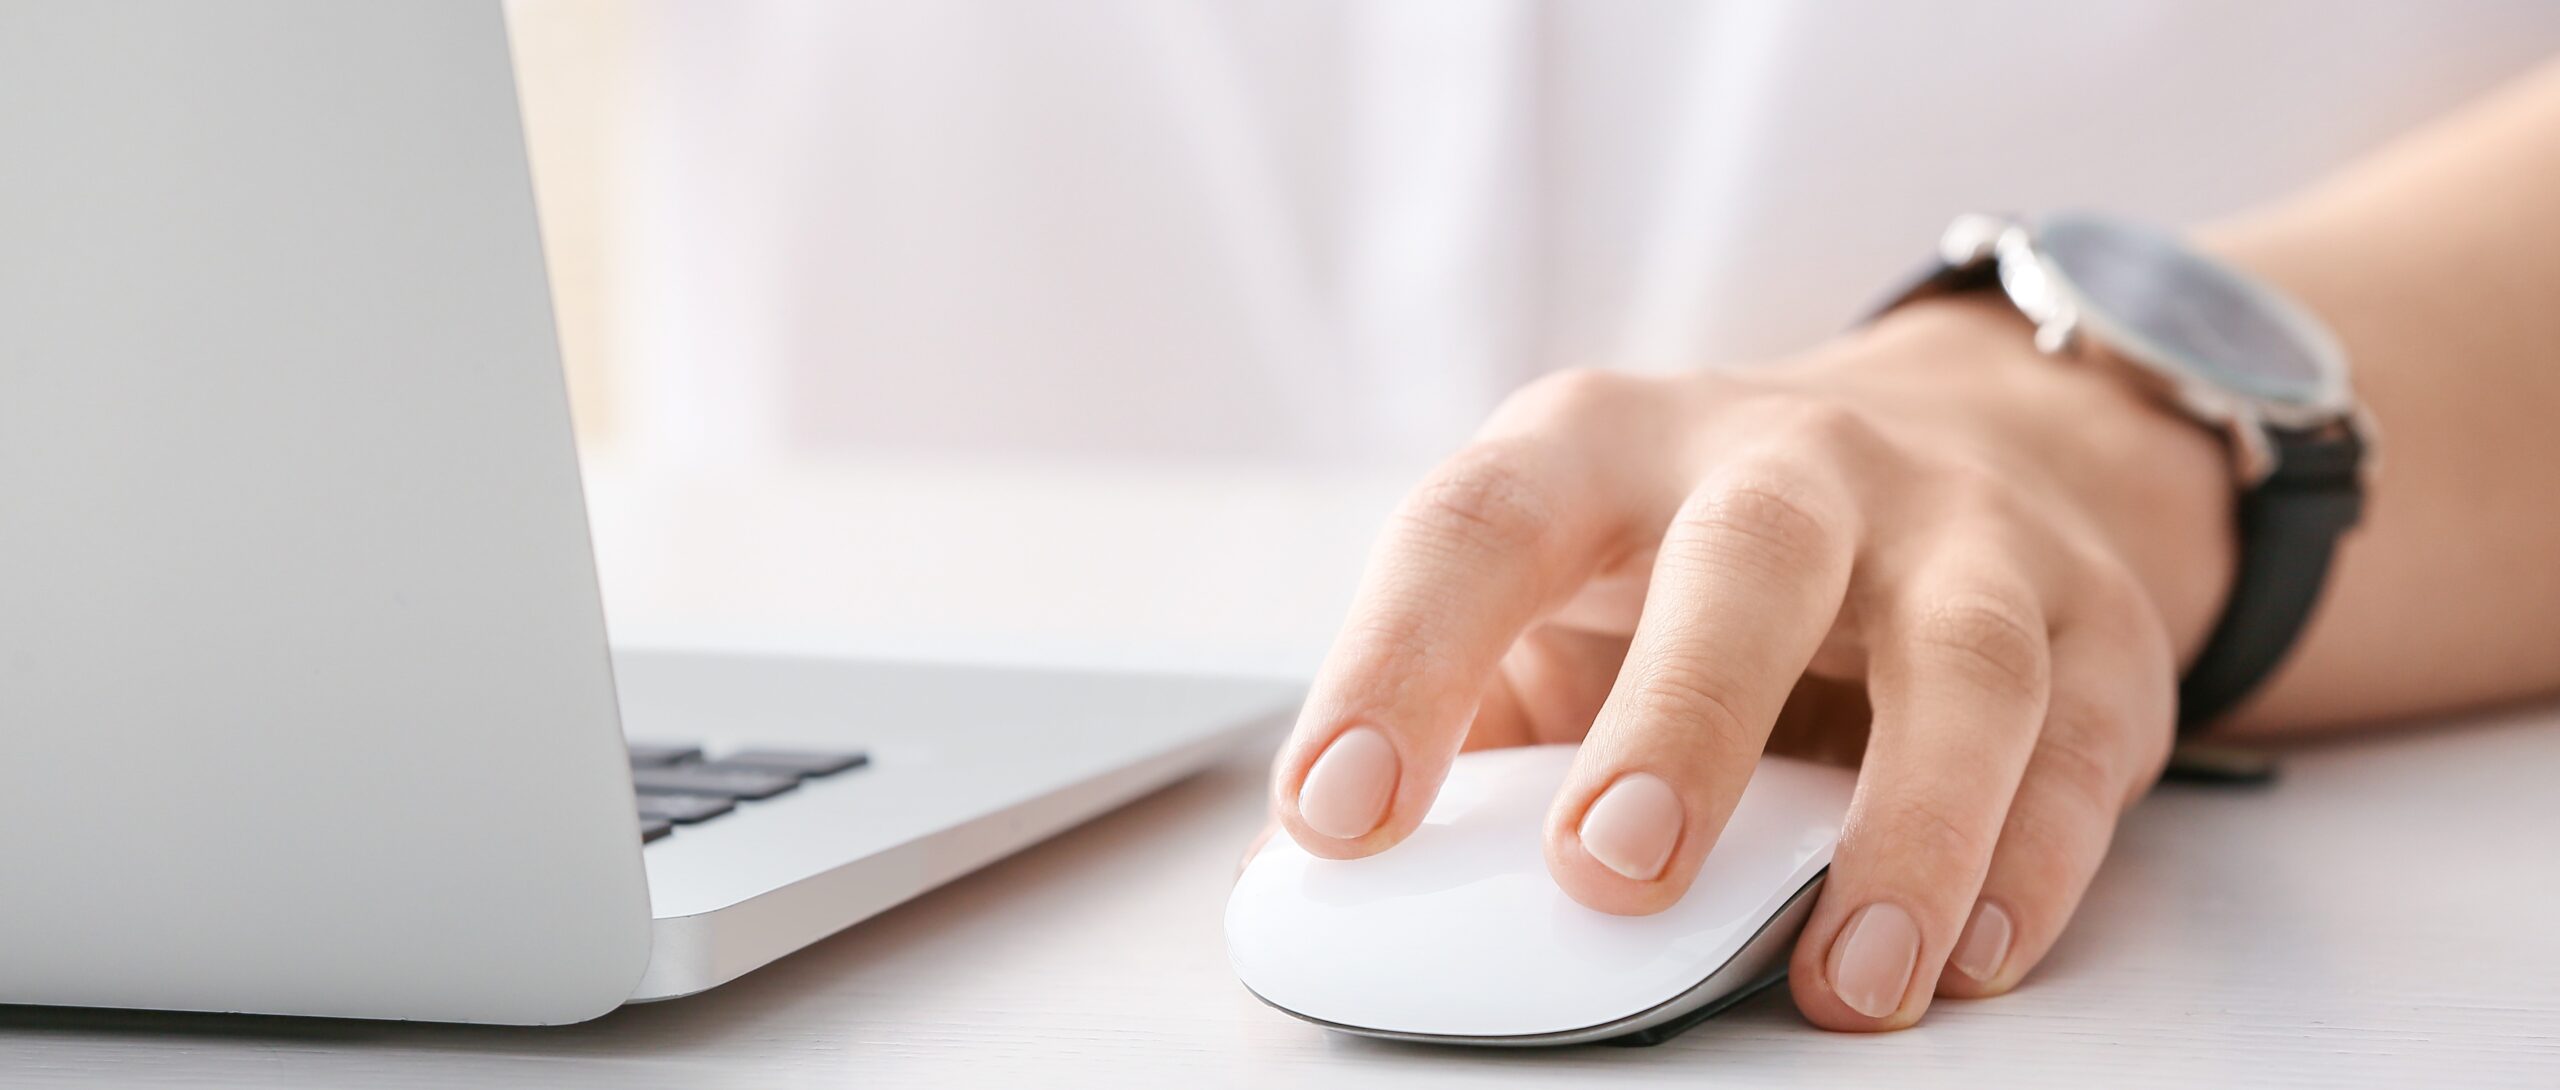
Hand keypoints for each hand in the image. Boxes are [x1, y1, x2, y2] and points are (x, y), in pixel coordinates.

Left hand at [1258, 297, 2238, 1029]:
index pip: (1480, 528)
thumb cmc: (1693, 562)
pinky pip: (2078, 739)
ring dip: (1905, 827)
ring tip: (1841, 979)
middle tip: (1610, 871)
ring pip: (1960, 655)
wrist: (1960, 439)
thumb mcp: (1563, 597)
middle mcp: (1785, 461)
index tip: (1336, 817)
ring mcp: (1956, 526)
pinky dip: (2032, 857)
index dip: (1400, 664)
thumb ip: (1478, 722)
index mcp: (1602, 450)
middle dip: (1680, 718)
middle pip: (1746, 562)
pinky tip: (1964, 957)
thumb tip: (1338, 892)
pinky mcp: (2090, 615)